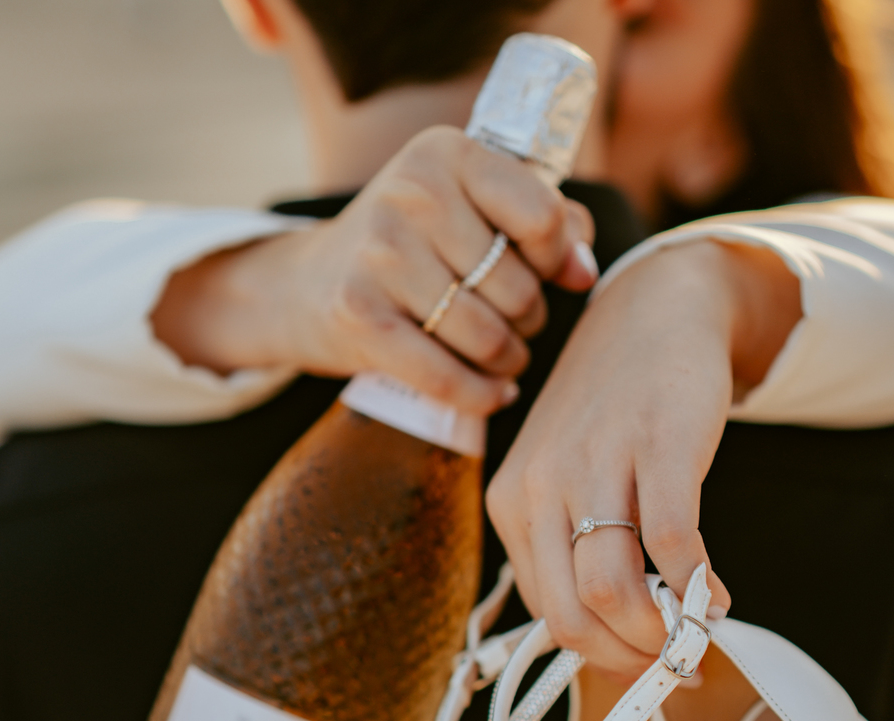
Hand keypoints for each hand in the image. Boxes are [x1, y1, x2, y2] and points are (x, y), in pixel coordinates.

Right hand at [150, 126, 596, 414]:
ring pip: (487, 337)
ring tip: (503, 356)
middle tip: (515, 323)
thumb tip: (584, 270)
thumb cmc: (413, 247)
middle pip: (517, 288)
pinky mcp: (358, 314)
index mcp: (448, 152)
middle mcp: (412, 192)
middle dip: (529, 319)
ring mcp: (380, 254)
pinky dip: (480, 395)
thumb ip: (543, 221)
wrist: (308, 284)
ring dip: (508, 360)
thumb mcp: (471, 209)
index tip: (550, 273)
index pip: (542, 215)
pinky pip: (445, 375)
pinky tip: (494, 394)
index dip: (558, 257)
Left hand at [486, 239, 800, 674]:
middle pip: (572, 616)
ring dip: (659, 633)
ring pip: (611, 590)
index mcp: (512, 504)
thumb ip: (576, 552)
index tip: (644, 670)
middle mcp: (542, 486)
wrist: (654, 311)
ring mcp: (597, 463)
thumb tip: (615, 643)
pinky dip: (697, 587)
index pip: (545, 614)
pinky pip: (670, 542)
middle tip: (672, 663)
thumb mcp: (569, 479)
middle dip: (627, 658)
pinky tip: (719, 595)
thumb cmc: (614, 412)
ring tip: (696, 632)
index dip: (600, 658)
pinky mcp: (658, 444)